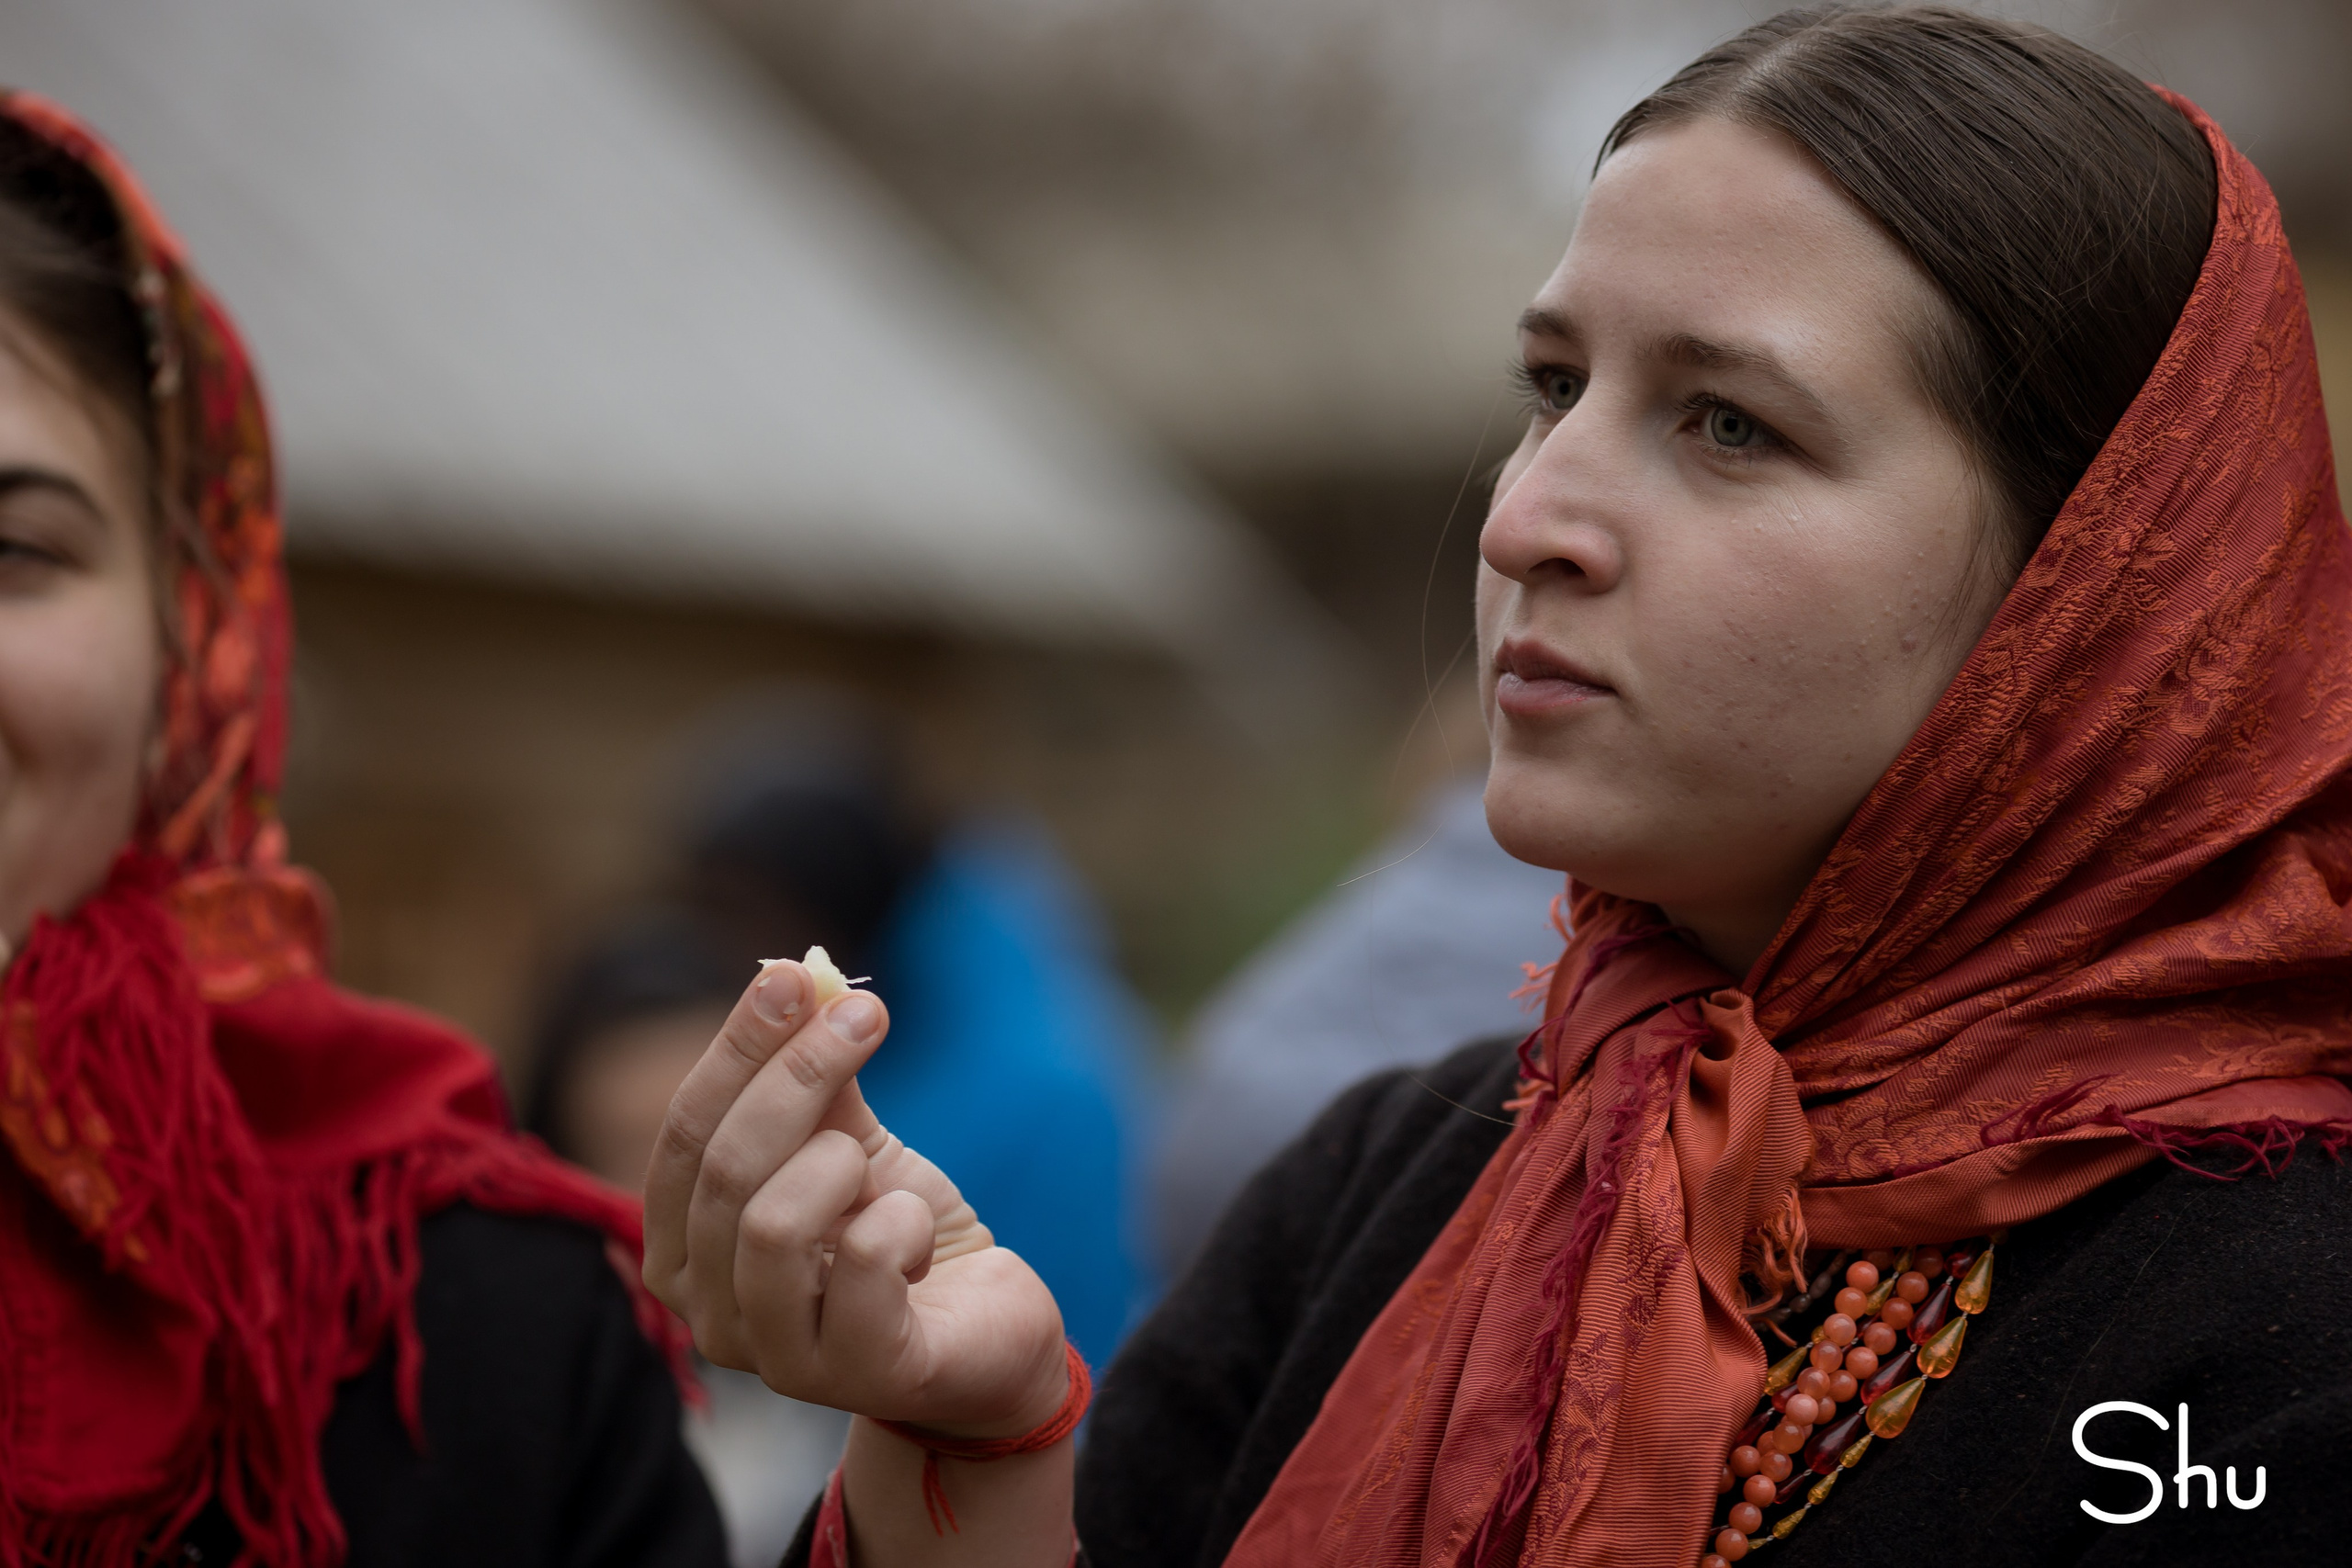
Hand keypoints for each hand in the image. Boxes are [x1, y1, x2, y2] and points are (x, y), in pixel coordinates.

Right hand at [643, 960, 1068, 1435]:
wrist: (986, 1321)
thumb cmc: (899, 1233)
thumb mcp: (852, 1144)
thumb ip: (814, 1079)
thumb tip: (799, 975)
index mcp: (683, 1249)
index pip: (684, 1134)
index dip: (736, 1050)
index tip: (790, 976)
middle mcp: (708, 1312)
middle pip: (726, 1166)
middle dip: (798, 1074)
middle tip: (867, 1014)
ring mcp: (774, 1358)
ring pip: (772, 1222)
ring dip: (843, 1163)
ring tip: (878, 1172)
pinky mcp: (855, 1374)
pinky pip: (863, 1265)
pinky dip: (902, 1220)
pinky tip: (916, 1235)